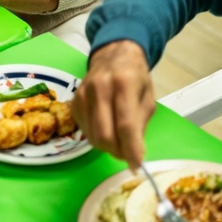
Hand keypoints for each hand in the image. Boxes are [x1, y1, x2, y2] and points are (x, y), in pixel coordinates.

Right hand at [73, 40, 154, 170]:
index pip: (125, 124)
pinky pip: (84, 130)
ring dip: (107, 147)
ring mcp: (83, 93)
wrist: (113, 55)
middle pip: (105, 133)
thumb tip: (134, 155)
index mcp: (124, 82)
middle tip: (127, 155)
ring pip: (93, 135)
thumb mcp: (148, 97)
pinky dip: (97, 138)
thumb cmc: (135, 77)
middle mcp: (100, 87)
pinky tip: (106, 130)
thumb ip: (140, 124)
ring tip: (119, 143)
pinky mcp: (74, 101)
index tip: (137, 166)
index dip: (131, 149)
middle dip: (117, 151)